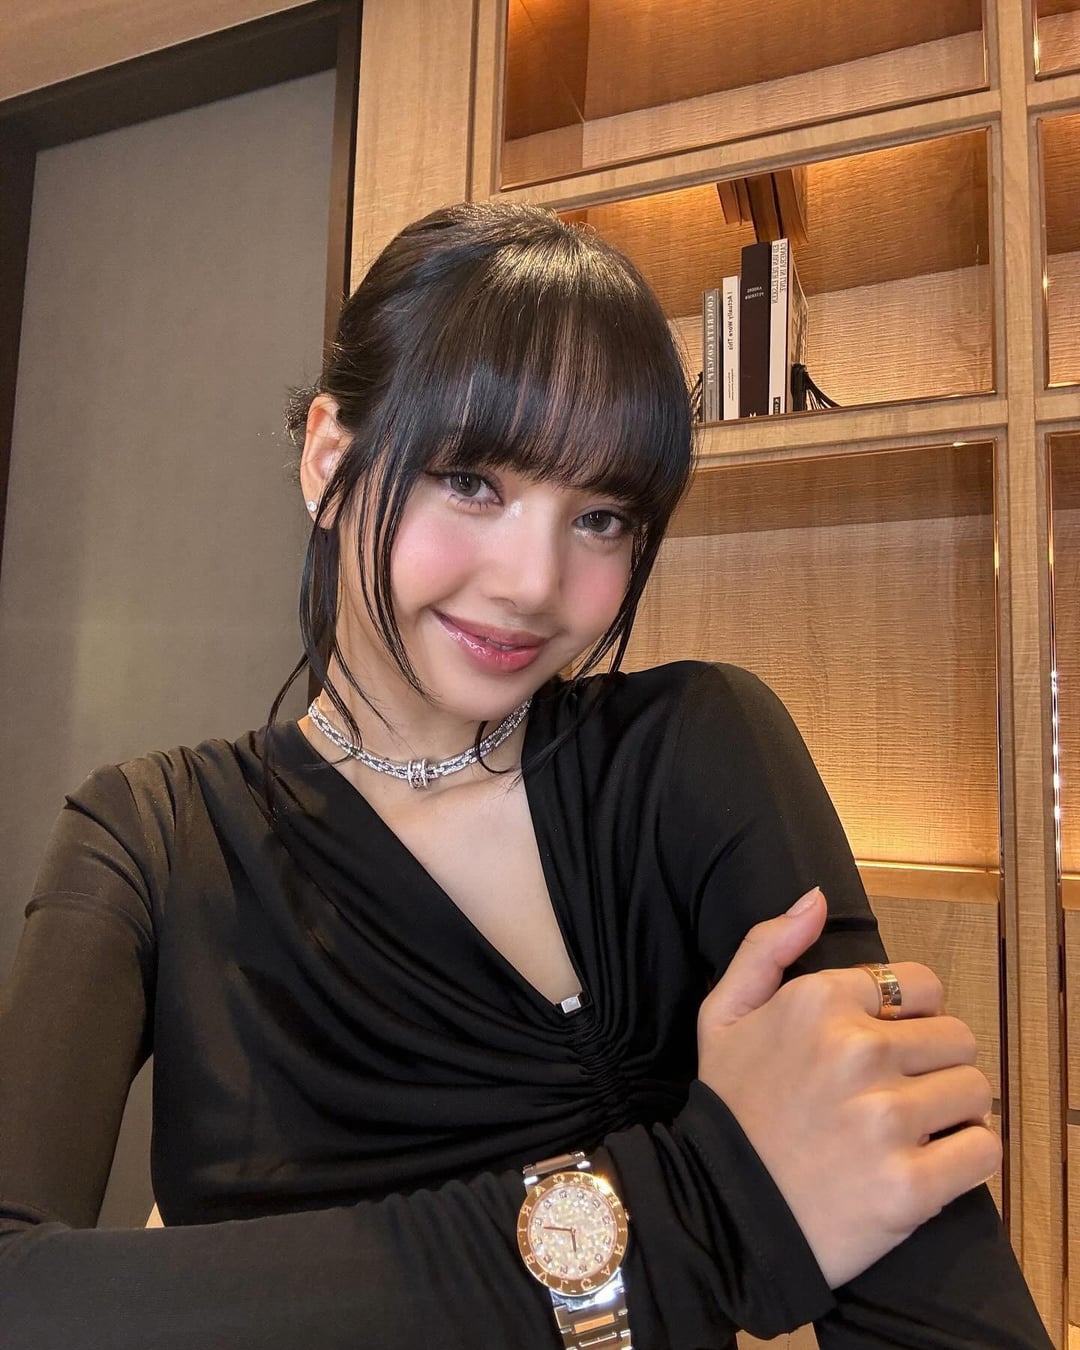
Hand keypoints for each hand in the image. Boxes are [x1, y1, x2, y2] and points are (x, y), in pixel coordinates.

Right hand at [696, 888, 1000, 1287]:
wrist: (718, 1214)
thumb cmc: (729, 1110)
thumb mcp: (722, 1014)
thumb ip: (767, 946)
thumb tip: (816, 898)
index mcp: (818, 1002)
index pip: (921, 986)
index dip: (909, 1017)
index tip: (884, 1048)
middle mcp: (857, 1051)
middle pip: (957, 1037)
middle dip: (934, 1063)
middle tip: (897, 1094)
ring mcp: (886, 1118)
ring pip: (975, 1090)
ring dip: (953, 1111)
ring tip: (912, 1131)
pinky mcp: (910, 1185)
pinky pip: (984, 1150)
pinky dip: (967, 1158)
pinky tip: (929, 1165)